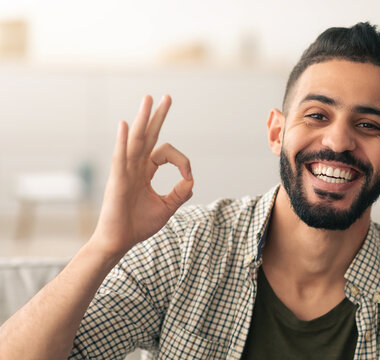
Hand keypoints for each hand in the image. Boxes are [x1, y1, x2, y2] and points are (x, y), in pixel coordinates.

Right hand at [91, 95, 193, 256]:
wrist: (119, 242)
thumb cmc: (138, 225)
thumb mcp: (166, 208)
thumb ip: (180, 193)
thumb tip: (191, 180)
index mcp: (145, 171)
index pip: (165, 153)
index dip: (182, 161)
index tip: (188, 177)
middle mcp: (134, 167)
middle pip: (148, 136)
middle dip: (158, 116)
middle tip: (167, 97)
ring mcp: (124, 172)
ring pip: (135, 140)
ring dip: (142, 119)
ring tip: (148, 98)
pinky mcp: (117, 181)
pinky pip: (120, 158)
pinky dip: (123, 141)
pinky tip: (126, 125)